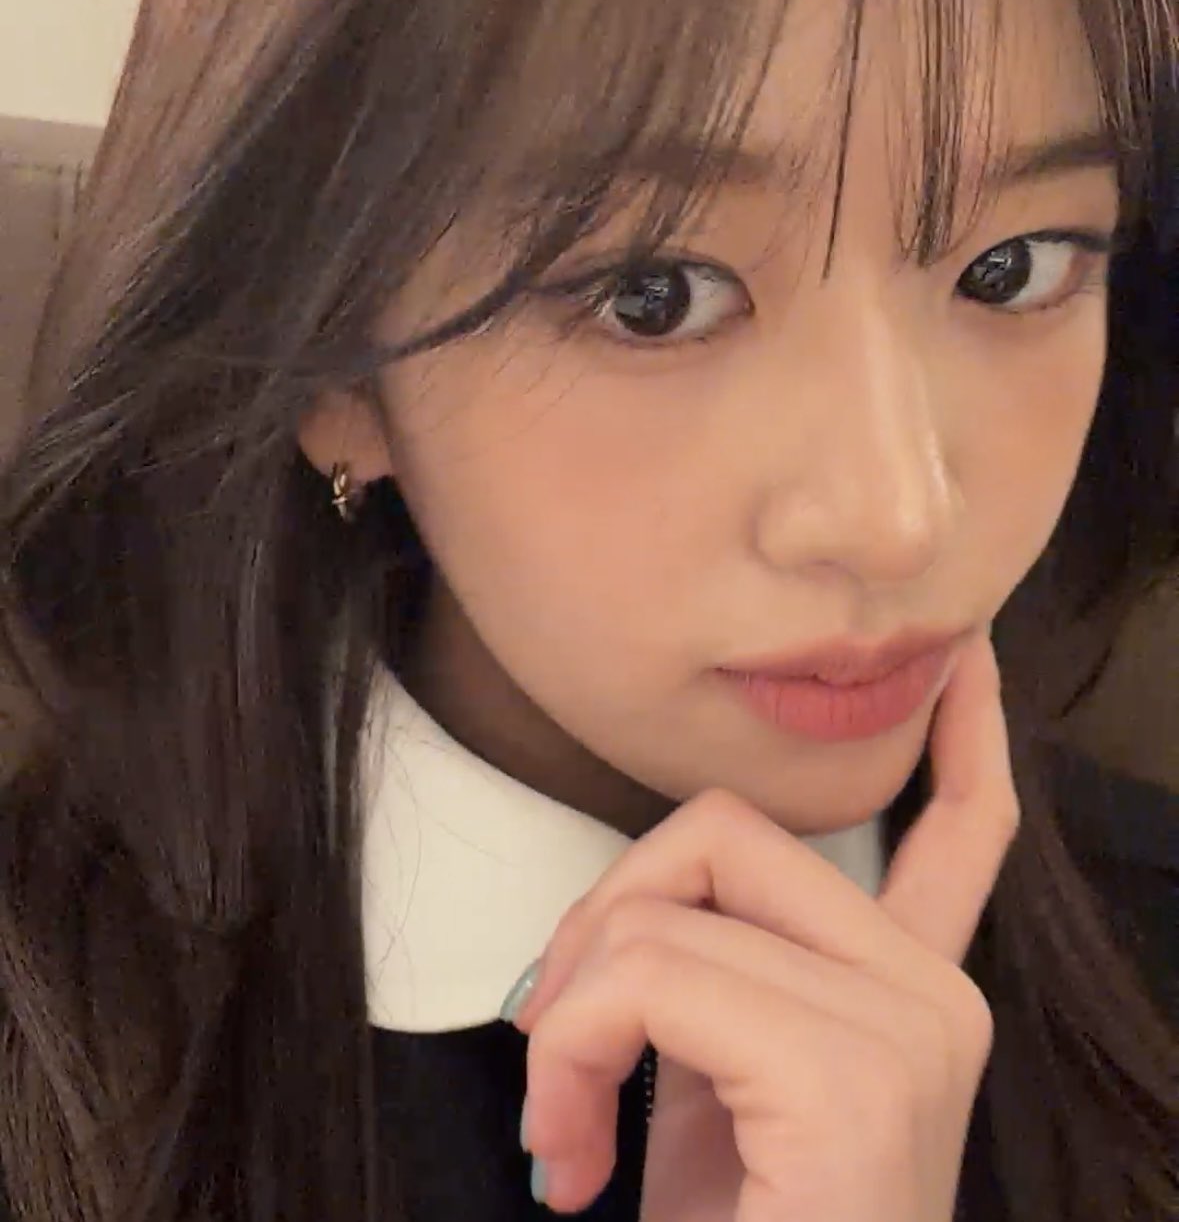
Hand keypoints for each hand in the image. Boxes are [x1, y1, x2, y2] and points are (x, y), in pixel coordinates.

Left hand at [508, 633, 1019, 1220]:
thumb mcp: (718, 1104)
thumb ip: (718, 994)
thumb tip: (628, 923)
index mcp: (909, 993)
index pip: (961, 833)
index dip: (968, 736)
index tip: (966, 656)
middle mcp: (932, 995)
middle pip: (728, 830)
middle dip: (603, 916)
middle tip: (559, 1051)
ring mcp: (908, 1031)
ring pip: (670, 902)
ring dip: (571, 1012)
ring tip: (567, 1134)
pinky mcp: (856, 1081)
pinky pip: (658, 974)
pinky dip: (576, 1051)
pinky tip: (579, 1164)